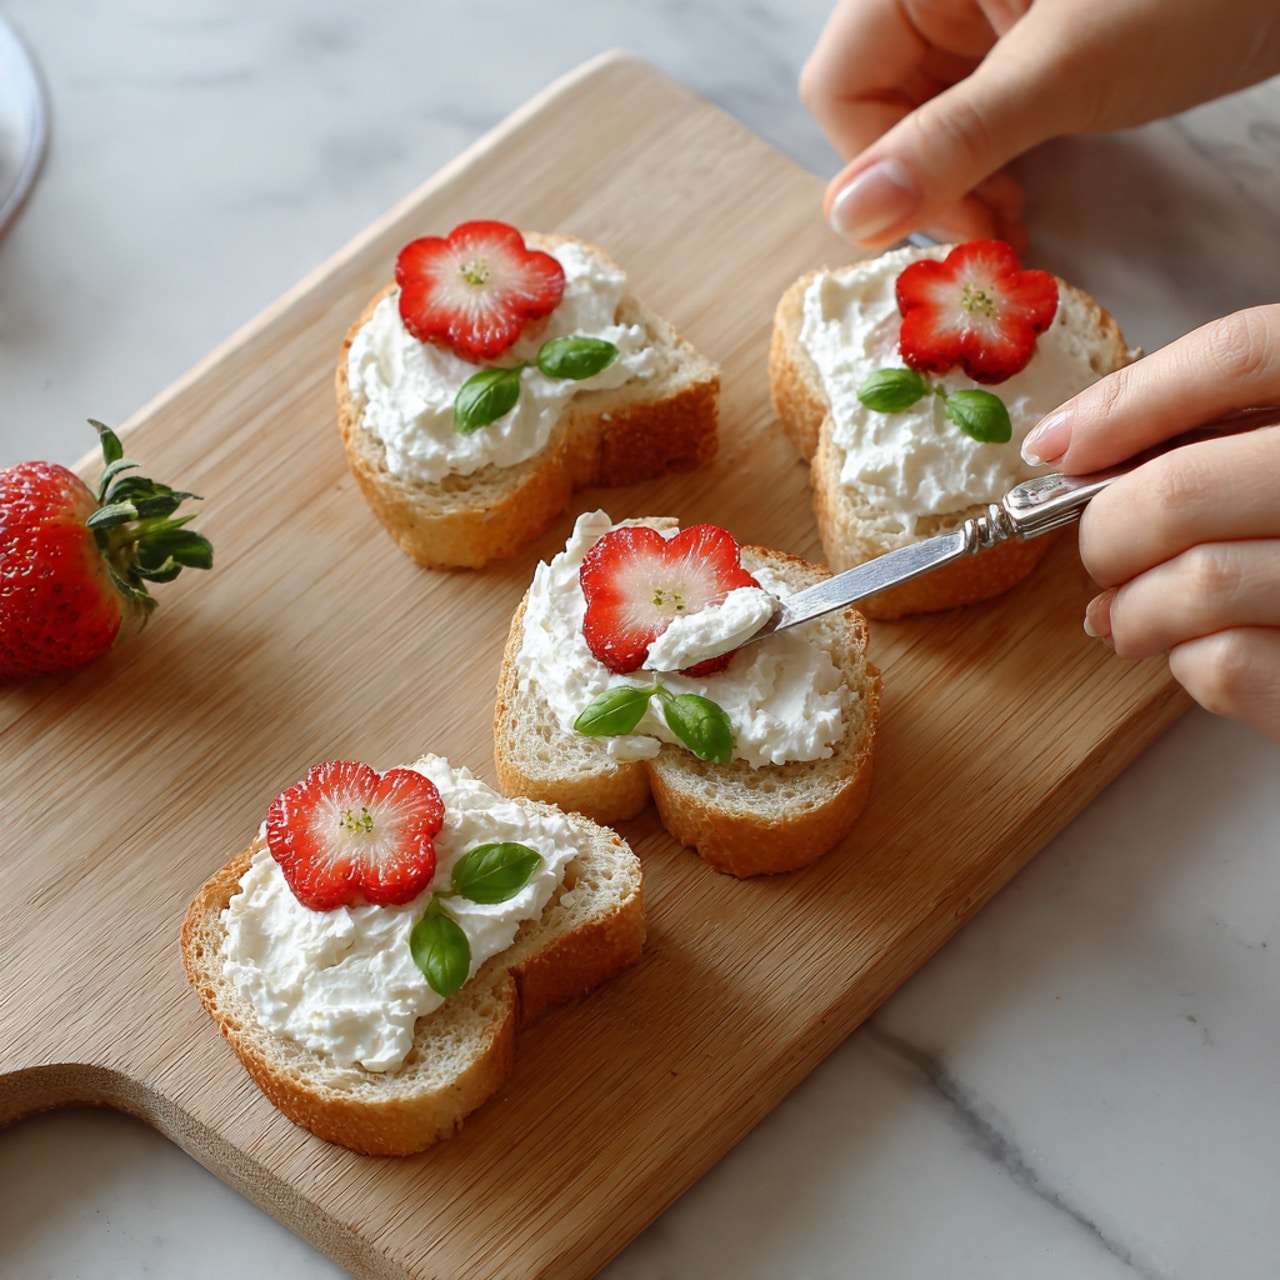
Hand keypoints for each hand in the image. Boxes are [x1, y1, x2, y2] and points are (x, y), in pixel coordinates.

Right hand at [802, 0, 1279, 247]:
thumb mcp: (1063, 72)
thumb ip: (950, 143)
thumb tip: (849, 220)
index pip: (840, 86)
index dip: (878, 169)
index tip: (948, 224)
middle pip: (875, 106)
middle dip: (922, 183)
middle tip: (985, 234)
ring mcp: (979, 12)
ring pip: (919, 118)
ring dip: (954, 182)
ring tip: (1008, 220)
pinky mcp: (1022, 38)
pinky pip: (968, 113)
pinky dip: (986, 161)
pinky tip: (1019, 189)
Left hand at [1019, 305, 1279, 741]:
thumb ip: (1220, 434)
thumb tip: (1069, 452)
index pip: (1243, 354)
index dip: (1128, 402)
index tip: (1054, 445)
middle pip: (1180, 489)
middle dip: (1105, 533)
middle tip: (1102, 556)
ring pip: (1195, 584)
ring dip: (1132, 611)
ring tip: (1127, 619)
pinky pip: (1225, 665)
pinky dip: (1184, 663)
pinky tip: (1193, 653)